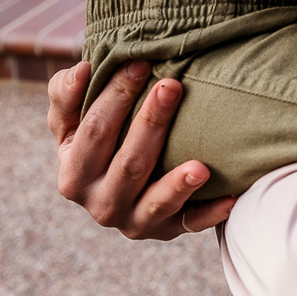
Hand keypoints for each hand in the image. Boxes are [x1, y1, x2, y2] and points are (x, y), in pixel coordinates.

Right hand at [49, 59, 235, 240]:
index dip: (115, 96)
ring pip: (156, 202)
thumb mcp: (71, 121)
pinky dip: (210, 214)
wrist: (117, 187)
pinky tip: (231, 198)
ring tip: (201, 167)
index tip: (140, 63)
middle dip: (151, 123)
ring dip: (178, 185)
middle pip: (128, 163)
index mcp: (74, 175)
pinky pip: (190, 224)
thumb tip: (81, 69)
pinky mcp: (167, 231)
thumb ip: (66, 94)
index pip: (94, 132)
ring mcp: (134, 222)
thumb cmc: (97, 140)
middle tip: (172, 86)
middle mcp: (101, 205)